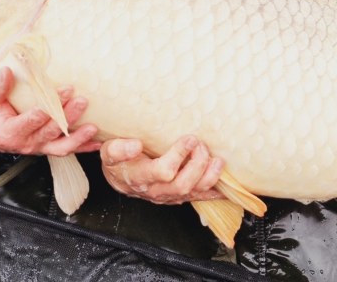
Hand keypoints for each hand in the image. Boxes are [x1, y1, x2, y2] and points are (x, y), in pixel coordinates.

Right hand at [0, 66, 100, 155]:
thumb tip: (6, 72)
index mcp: (10, 131)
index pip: (29, 122)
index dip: (45, 110)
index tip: (60, 94)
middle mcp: (27, 142)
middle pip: (50, 132)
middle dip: (67, 117)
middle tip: (81, 100)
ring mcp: (39, 146)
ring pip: (61, 145)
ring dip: (79, 137)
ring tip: (93, 126)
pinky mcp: (48, 147)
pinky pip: (68, 149)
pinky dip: (84, 147)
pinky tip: (99, 142)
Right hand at [100, 135, 224, 203]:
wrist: (121, 178)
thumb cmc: (118, 162)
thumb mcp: (108, 152)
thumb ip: (118, 149)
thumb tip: (135, 145)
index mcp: (141, 177)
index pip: (163, 172)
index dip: (178, 155)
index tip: (188, 138)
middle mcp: (157, 190)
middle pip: (183, 184)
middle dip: (197, 164)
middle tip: (201, 145)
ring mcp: (171, 195)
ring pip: (195, 192)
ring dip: (210, 176)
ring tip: (217, 160)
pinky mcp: (181, 196)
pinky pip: (201, 197)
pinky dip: (216, 191)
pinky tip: (228, 185)